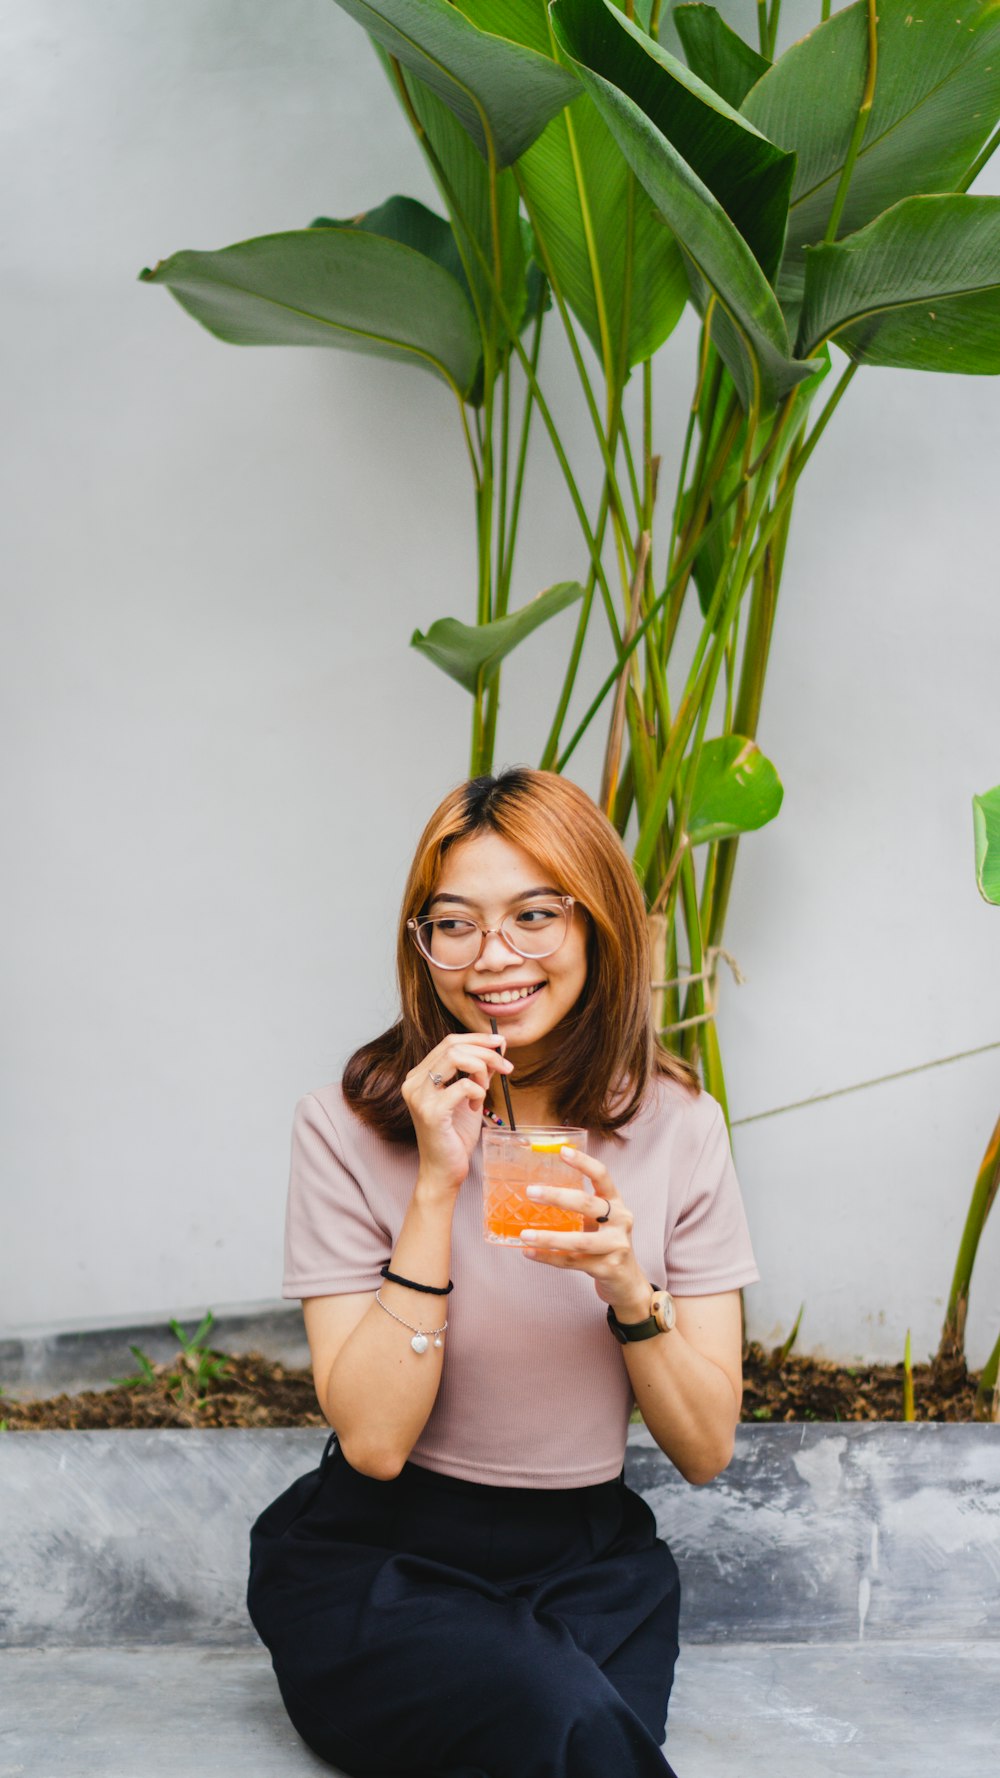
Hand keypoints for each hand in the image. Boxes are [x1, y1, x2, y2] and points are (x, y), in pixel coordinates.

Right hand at [401, 1032, 513, 1192]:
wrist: (444, 1171)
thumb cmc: (455, 1135)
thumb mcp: (469, 1096)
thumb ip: (479, 1070)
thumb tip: (498, 1045)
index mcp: (419, 1075)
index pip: (449, 1042)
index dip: (477, 1038)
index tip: (501, 1043)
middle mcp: (413, 1082)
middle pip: (453, 1045)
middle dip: (486, 1052)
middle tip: (506, 1067)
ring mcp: (419, 1096)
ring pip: (456, 1057)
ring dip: (482, 1069)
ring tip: (486, 1089)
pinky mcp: (431, 1112)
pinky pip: (464, 1086)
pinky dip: (479, 1092)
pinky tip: (477, 1107)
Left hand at [519, 1147, 649, 1317]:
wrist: (628, 1281)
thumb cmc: (607, 1244)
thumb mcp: (601, 1220)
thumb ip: (581, 1208)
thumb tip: (538, 1191)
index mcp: (616, 1203)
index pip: (602, 1176)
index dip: (583, 1162)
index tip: (562, 1151)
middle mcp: (620, 1221)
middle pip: (587, 1205)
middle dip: (557, 1197)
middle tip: (531, 1193)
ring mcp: (616, 1245)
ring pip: (579, 1240)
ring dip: (548, 1237)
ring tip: (525, 1234)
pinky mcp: (608, 1268)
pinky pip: (573, 1262)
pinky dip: (548, 1258)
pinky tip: (529, 1252)